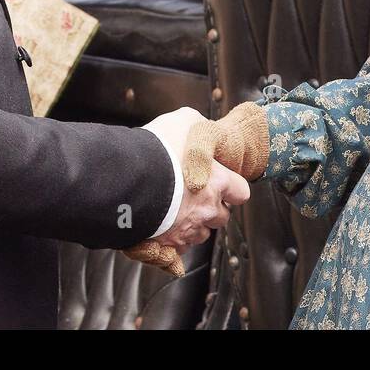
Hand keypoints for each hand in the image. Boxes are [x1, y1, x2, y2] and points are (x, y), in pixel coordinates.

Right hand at [123, 104, 267, 277]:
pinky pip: (175, 249)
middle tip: (193, 195)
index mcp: (218, 182)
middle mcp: (207, 209)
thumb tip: (203, 128)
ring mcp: (187, 230)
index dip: (232, 188)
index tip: (222, 182)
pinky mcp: (167, 245)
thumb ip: (199, 126)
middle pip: (220, 217)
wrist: (129, 176)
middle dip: (211, 209)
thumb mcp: (185, 120)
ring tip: (174, 210)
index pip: (241, 192)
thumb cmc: (159, 147)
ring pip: (199, 234)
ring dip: (191, 224)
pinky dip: (170, 240)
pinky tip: (160, 226)